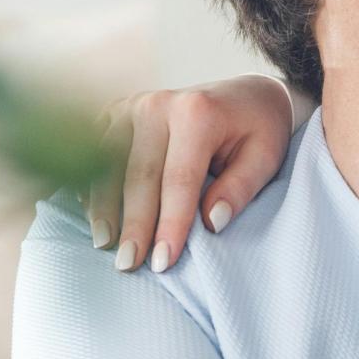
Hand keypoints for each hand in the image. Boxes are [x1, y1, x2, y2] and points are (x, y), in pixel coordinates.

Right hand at [82, 75, 293, 271]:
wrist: (245, 94)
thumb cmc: (258, 130)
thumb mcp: (267, 156)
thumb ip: (241, 187)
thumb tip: (212, 222)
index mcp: (198, 112)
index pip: (179, 179)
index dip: (170, 223)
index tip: (163, 262)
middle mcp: (159, 103)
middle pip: (139, 175)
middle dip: (134, 224)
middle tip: (128, 265)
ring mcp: (133, 104)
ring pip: (108, 164)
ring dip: (104, 207)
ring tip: (105, 245)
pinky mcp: (117, 111)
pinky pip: (95, 151)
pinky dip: (92, 184)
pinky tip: (94, 215)